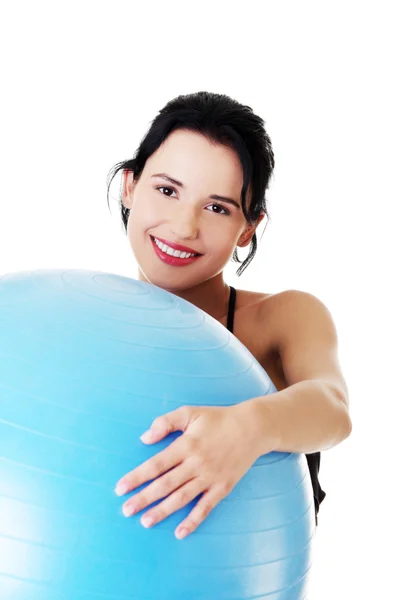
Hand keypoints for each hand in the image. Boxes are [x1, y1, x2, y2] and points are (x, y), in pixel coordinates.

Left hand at [115, 402, 268, 539]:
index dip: (137, 476)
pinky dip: (193, 521)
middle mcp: (196, 463)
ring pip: (182, 498)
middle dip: (144, 498)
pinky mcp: (223, 487)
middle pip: (165, 484)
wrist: (253, 428)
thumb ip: (166, 422)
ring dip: (163, 511)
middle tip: (126, 510)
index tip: (120, 488)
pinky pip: (206, 507)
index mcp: (186, 444)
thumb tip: (145, 438)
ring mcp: (210, 477)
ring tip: (145, 521)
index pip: (156, 464)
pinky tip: (180, 532)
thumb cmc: (218, 419)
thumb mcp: (191, 412)